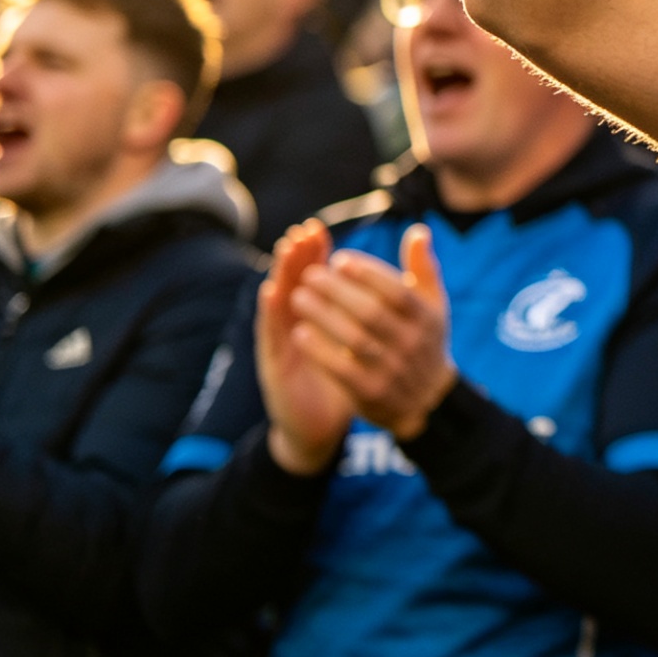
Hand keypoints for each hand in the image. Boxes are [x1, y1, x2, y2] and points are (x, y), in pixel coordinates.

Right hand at [256, 222, 358, 475]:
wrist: (318, 427)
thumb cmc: (340, 380)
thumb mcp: (358, 345)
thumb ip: (368, 314)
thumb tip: (388, 284)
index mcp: (315, 320)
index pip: (312, 280)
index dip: (314, 255)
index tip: (317, 229)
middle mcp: (294, 328)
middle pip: (292, 284)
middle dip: (298, 257)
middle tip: (302, 229)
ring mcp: (281, 345)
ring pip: (278, 303)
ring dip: (281, 274)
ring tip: (285, 248)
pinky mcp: (273, 366)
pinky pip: (271, 336)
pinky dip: (269, 312)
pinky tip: (270, 292)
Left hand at [291, 224, 459, 442]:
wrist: (428, 401)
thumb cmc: (424, 341)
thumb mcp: (433, 305)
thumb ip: (423, 268)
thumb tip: (417, 230)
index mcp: (427, 317)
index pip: (396, 290)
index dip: (367, 273)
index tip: (338, 258)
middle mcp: (412, 343)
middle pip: (371, 312)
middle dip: (337, 291)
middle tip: (309, 274)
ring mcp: (392, 369)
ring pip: (354, 339)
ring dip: (322, 316)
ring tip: (297, 297)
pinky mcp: (371, 392)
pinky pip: (341, 369)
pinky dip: (319, 349)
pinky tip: (299, 332)